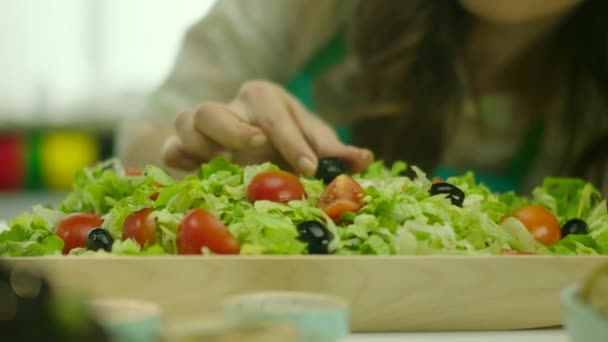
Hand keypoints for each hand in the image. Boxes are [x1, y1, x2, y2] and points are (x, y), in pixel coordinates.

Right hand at [162, 80, 372, 175]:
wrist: (253, 148)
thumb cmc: (288, 143)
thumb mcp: (314, 144)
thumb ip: (335, 152)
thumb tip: (365, 159)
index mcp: (263, 99)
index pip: (275, 114)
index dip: (293, 141)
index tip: (311, 168)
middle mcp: (229, 108)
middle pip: (214, 110)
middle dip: (232, 130)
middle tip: (257, 148)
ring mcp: (201, 128)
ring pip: (185, 122)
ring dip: (200, 145)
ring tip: (221, 163)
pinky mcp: (182, 150)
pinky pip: (171, 150)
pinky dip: (180, 163)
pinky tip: (197, 177)